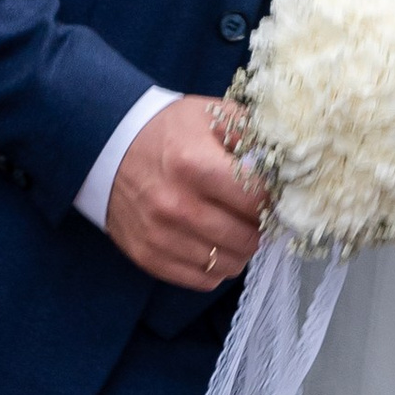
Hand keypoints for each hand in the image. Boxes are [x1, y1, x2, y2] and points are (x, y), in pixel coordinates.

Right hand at [105, 94, 262, 290]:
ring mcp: (161, 236)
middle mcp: (177, 206)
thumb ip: (252, 132)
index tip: (269, 194)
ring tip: (234, 228)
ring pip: (229, 264)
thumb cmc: (166, 131)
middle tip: (254, 214)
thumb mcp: (209, 114)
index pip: (257, 200)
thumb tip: (289, 161)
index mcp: (195, 165)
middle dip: (259, 227)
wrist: (105, 147)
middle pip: (247, 238)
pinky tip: (212, 243)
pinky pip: (202, 280)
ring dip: (239, 250)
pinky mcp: (149, 257)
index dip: (272, 199)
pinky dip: (215, 266)